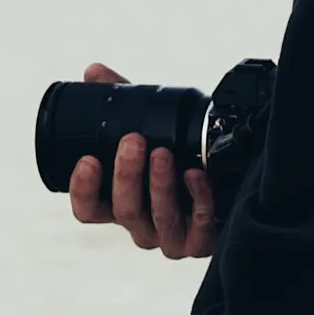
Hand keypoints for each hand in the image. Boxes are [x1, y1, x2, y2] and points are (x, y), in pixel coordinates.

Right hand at [62, 62, 217, 262]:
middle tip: (133, 141)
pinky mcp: (203, 243)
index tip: (87, 159)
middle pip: (123, 211)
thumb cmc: (181, 154)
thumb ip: (121, 101)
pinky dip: (198, 199)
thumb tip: (93, 71)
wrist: (231, 173)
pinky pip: (199, 225)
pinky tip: (196, 175)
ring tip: (163, 153)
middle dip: (126, 175)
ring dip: (160, 184)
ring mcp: (171, 238)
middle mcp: (141, 225)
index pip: (88, 209)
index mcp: (119, 203)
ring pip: (158, 218)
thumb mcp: (149, 128)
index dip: (83, 189)